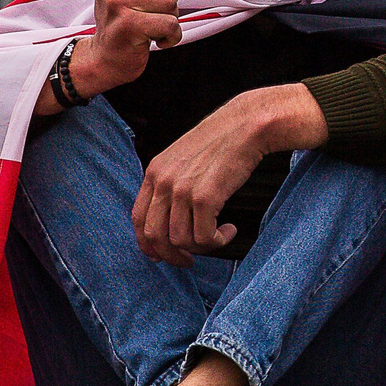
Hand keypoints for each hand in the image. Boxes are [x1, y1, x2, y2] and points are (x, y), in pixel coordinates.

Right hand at [72, 0, 181, 95]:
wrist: (105, 60)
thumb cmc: (118, 20)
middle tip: (151, 13)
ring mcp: (116, 4)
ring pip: (170, 2)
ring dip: (169, 19)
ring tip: (151, 28)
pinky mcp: (128, 26)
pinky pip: (170, 23)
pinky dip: (171, 36)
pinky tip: (156, 41)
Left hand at [132, 85, 326, 265]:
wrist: (247, 124)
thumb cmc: (223, 141)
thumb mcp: (183, 158)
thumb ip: (171, 183)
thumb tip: (171, 220)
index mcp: (154, 172)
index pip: (138, 220)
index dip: (149, 244)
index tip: (163, 254)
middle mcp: (163, 182)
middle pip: (154, 236)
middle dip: (171, 255)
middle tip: (189, 260)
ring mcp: (182, 190)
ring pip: (180, 241)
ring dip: (201, 247)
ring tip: (219, 236)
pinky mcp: (205, 197)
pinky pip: (204, 238)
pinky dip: (218, 241)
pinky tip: (230, 230)